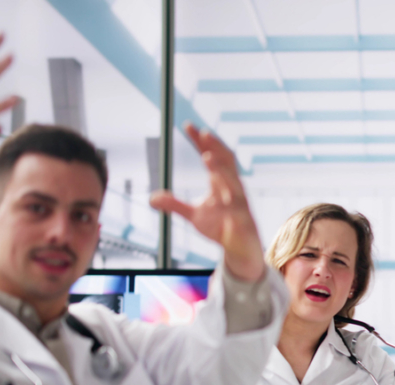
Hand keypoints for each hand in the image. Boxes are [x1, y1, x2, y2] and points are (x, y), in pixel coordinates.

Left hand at [149, 123, 264, 281]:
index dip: (200, 141)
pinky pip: (238, 206)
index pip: (211, 155)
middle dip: (215, 145)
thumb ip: (174, 205)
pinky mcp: (243, 217)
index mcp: (220, 181)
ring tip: (207, 157)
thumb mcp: (193, 215)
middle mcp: (231, 186)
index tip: (188, 126)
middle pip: (226, 159)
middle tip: (202, 132)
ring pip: (233, 179)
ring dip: (221, 168)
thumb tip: (152, 198)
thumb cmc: (221, 227)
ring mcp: (239, 200)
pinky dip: (231, 198)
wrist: (240, 248)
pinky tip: (223, 195)